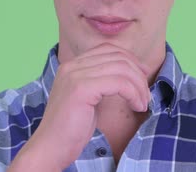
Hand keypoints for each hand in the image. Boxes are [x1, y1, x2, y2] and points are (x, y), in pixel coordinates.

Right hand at [7, 43, 150, 170]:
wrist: (50, 147)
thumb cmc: (71, 128)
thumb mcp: (89, 98)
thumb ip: (103, 81)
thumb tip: (133, 72)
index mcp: (73, 65)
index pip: (109, 49)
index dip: (131, 60)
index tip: (142, 78)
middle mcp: (73, 65)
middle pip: (118, 56)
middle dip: (138, 75)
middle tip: (145, 96)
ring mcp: (75, 75)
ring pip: (122, 68)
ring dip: (138, 86)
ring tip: (142, 104)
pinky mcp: (81, 88)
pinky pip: (119, 82)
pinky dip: (133, 93)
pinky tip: (136, 106)